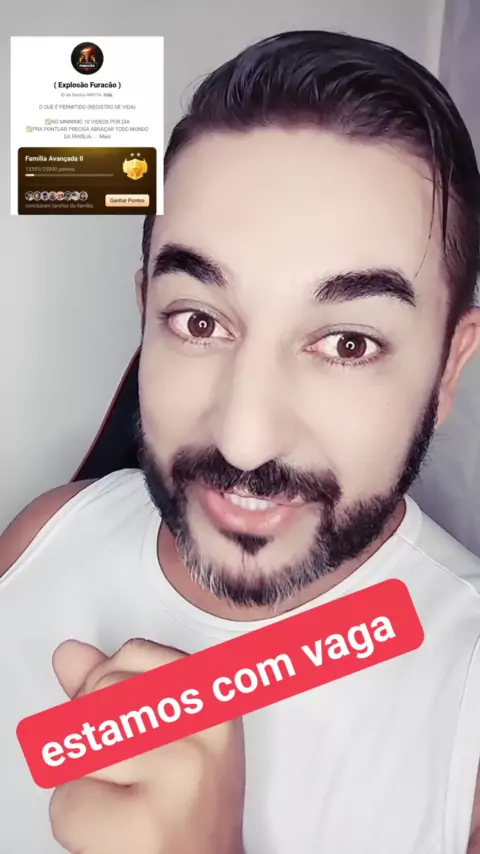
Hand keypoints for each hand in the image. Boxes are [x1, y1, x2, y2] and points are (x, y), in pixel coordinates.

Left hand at [49, 639, 245, 853]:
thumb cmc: (185, 812)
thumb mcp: (161, 734)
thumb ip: (112, 686)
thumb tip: (70, 653)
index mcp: (211, 697)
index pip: (131, 654)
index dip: (110, 692)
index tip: (137, 731)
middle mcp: (204, 728)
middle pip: (97, 697)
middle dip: (94, 741)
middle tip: (134, 778)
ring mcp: (178, 773)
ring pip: (77, 749)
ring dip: (83, 781)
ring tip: (126, 803)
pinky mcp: (146, 825)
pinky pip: (67, 803)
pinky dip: (76, 824)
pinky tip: (117, 832)